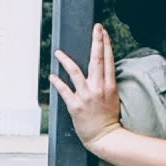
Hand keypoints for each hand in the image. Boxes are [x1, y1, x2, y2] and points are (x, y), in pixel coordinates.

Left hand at [50, 24, 122, 145]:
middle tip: (96, 28)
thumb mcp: (114, 98)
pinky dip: (57, 82)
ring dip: (66, 60)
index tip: (103, 31)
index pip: (108, 60)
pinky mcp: (75, 106)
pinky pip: (64, 91)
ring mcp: (86, 96)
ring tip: (58, 53)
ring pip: (76, 72)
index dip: (106, 44)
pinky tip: (52, 76)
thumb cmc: (109, 119)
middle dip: (97, 41)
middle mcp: (98, 88)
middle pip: (97, 60)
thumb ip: (108, 83)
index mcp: (110, 86)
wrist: (105, 137)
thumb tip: (104, 69)